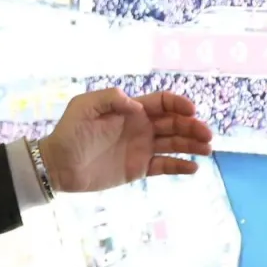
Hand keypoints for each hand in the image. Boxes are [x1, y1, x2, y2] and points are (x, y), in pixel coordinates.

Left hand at [38, 88, 212, 193]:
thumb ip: (110, 99)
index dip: (179, 105)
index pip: (163, 103)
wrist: (59, 165)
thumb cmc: (70, 133)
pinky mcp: (138, 168)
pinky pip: (164, 166)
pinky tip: (193, 167)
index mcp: (131, 110)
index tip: (191, 112)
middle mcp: (141, 127)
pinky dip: (180, 166)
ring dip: (192, 145)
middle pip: (174, 123)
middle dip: (192, 127)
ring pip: (174, 144)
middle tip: (206, 135)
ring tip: (207, 150)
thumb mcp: (84, 106)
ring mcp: (141, 148)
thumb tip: (136, 105)